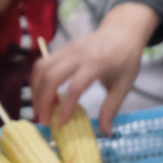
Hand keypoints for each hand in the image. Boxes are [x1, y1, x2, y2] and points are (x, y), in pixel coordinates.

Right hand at [31, 3, 158, 134]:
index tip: (60, 124)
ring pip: (41, 68)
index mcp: (97, 63)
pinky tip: (42, 95)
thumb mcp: (124, 85)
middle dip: (43, 101)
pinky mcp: (62, 48)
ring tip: (39, 109)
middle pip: (51, 77)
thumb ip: (112, 108)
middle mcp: (78, 54)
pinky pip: (43, 63)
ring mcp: (68, 48)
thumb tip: (105, 132)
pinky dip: (38, 81)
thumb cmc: (126, 58)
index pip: (75, 87)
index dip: (65, 108)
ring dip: (36, 91)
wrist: (123, 30)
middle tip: (43, 120)